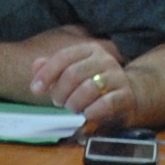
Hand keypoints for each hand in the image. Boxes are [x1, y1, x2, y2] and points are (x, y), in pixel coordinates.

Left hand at [24, 33, 138, 128]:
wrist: (128, 94)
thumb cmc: (93, 83)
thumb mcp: (73, 72)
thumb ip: (53, 69)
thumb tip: (36, 65)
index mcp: (89, 50)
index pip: (63, 57)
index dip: (46, 74)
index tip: (36, 90)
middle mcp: (104, 60)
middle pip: (73, 74)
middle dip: (60, 92)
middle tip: (58, 103)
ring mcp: (116, 76)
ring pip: (89, 88)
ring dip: (75, 103)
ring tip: (73, 108)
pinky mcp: (125, 95)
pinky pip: (106, 103)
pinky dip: (92, 111)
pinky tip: (87, 114)